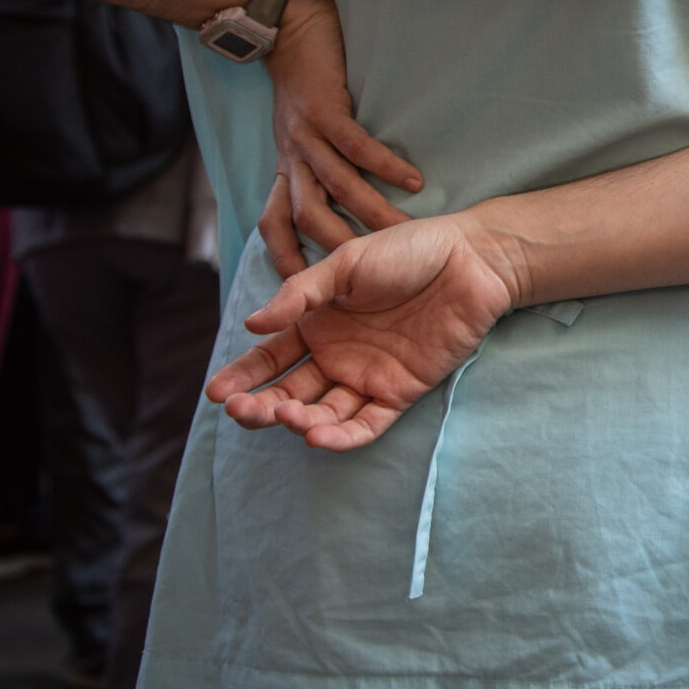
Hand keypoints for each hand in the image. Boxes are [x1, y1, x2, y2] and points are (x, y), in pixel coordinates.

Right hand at [204, 213, 519, 450]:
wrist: (471, 259)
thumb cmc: (409, 251)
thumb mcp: (347, 263)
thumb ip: (301, 295)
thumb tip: (251, 325)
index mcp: (318, 322)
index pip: (270, 357)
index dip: (243, 376)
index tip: (217, 393)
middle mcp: (337, 354)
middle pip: (289, 391)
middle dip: (261, 405)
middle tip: (242, 410)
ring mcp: (367, 376)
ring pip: (323, 413)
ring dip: (299, 420)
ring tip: (284, 415)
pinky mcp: (400, 393)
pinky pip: (365, 423)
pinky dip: (341, 436)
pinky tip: (316, 437)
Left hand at [263, 0, 423, 278]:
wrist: (284, 25)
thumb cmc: (300, 80)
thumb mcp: (295, 132)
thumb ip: (311, 165)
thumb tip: (341, 201)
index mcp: (284, 165)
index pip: (273, 224)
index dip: (285, 258)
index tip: (309, 294)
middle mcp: (291, 155)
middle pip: (307, 217)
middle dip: (340, 249)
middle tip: (375, 281)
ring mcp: (307, 133)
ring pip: (336, 187)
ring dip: (371, 213)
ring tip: (406, 235)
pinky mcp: (326, 109)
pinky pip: (356, 146)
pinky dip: (384, 165)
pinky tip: (414, 180)